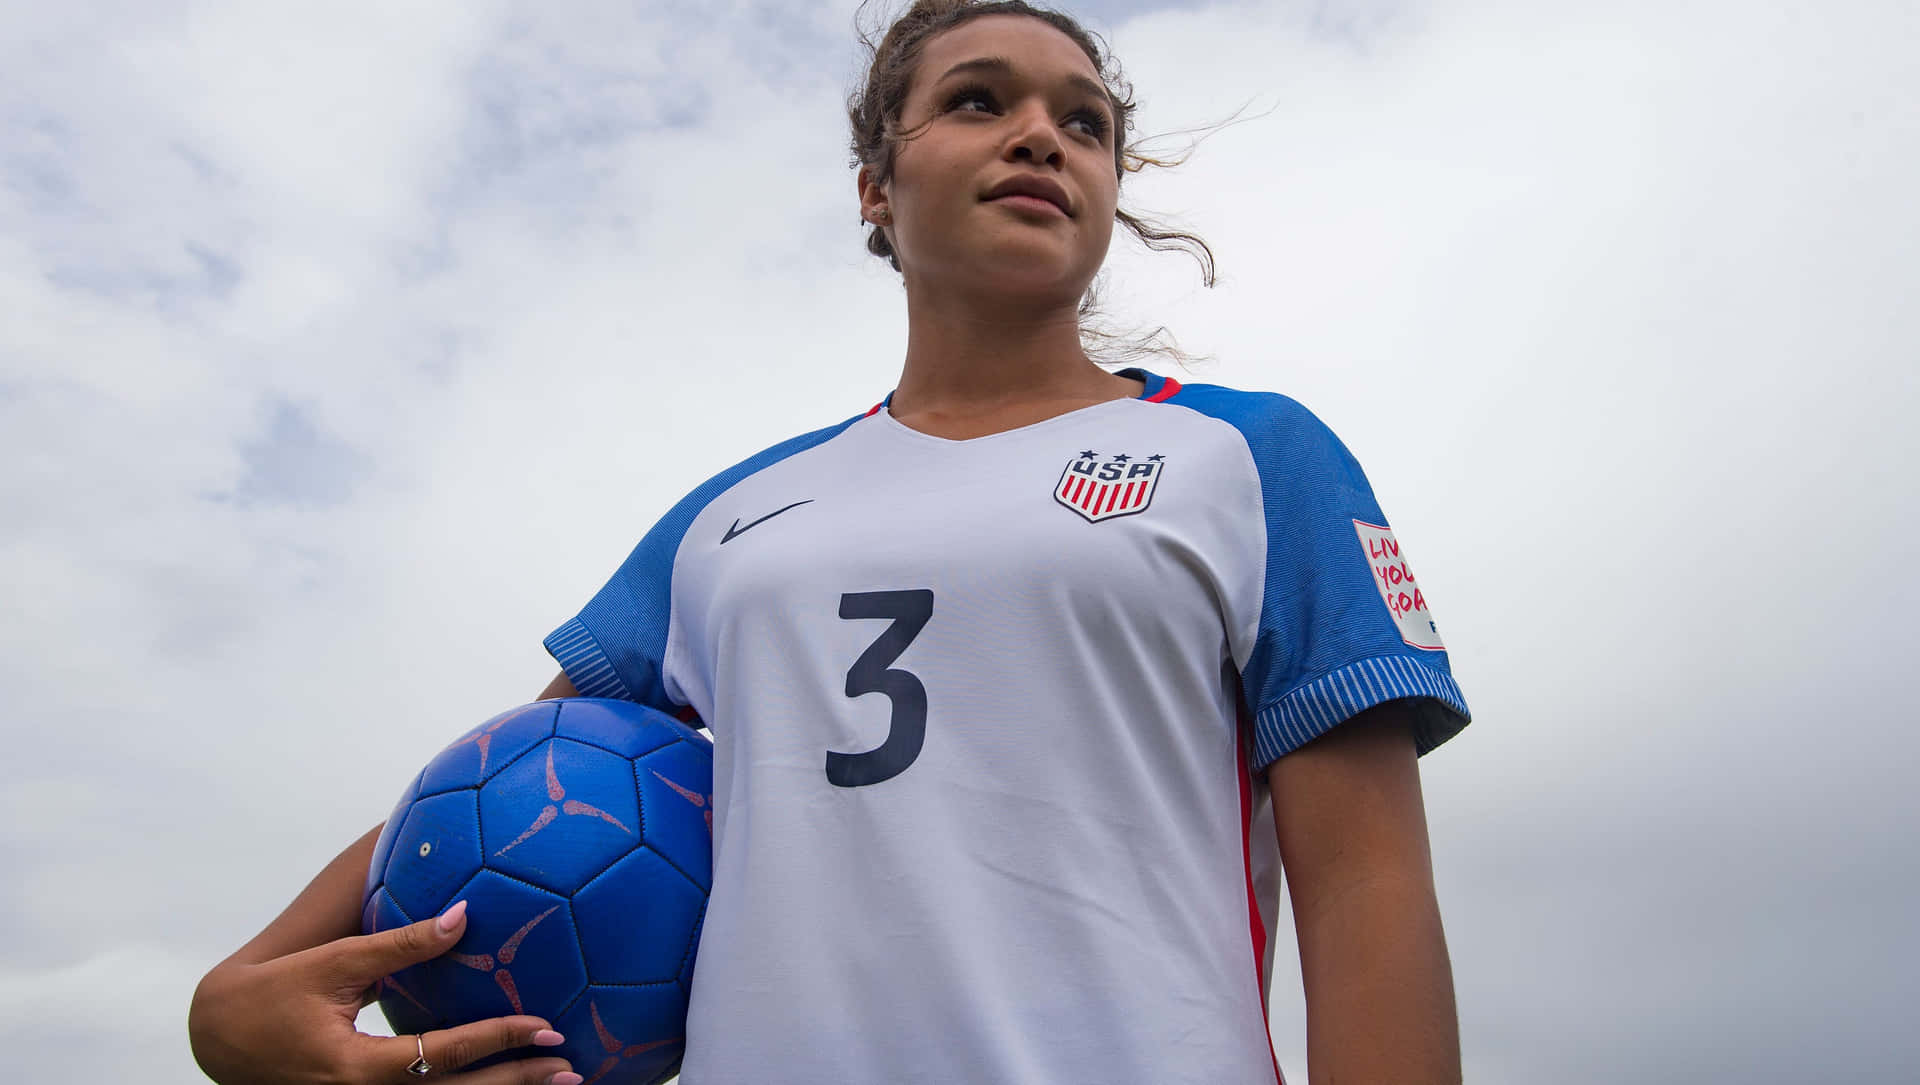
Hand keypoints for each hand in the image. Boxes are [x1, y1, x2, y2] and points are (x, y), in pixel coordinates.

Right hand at [189, 900, 581, 1084]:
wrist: (220, 1038)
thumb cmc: (277, 992)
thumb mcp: (337, 962)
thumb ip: (402, 942)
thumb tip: (464, 914)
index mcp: (357, 1067)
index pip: (443, 1054)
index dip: (498, 1039)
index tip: (545, 1026)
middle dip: (516, 1084)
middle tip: (570, 1067)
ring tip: (558, 1083)